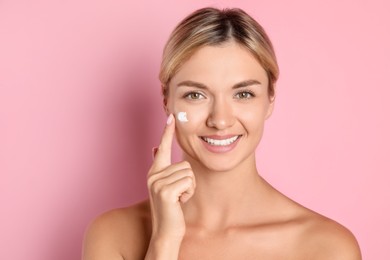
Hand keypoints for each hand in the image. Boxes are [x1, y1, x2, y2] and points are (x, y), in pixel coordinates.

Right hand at [147, 114, 195, 240]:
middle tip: (179, 194)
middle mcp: (153, 175)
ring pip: (188, 172)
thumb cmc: (170, 208)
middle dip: (188, 181)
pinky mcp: (165, 191)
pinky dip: (189, 193)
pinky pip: (188, 182)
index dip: (167, 131)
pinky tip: (179, 202)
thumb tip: (155, 148)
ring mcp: (157, 182)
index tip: (171, 116)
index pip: (163, 147)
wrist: (167, 231)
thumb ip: (161, 166)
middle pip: (185, 163)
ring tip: (178, 198)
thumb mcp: (166, 186)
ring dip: (189, 187)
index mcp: (155, 171)